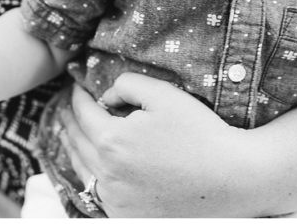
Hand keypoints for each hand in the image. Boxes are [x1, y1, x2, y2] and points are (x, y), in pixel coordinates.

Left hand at [57, 72, 251, 216]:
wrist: (232, 179)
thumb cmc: (201, 133)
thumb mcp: (164, 95)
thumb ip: (127, 85)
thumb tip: (105, 97)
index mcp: (112, 140)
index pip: (82, 112)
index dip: (76, 96)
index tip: (75, 86)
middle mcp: (107, 173)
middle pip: (75, 141)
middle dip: (68, 120)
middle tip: (64, 108)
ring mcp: (115, 199)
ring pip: (81, 169)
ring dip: (72, 147)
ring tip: (69, 133)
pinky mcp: (126, 216)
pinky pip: (97, 192)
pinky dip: (89, 174)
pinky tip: (91, 165)